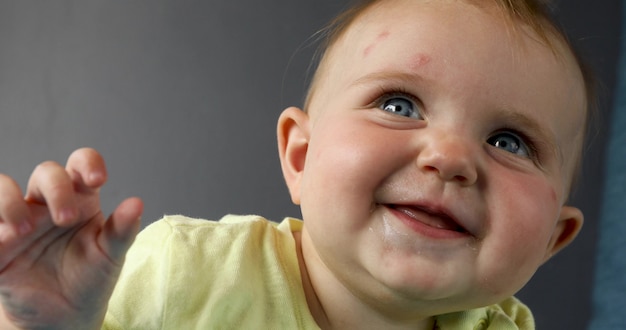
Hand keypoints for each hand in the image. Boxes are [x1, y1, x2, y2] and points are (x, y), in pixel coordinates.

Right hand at [0, 148, 142, 328]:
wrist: (66, 315)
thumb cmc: (91, 277)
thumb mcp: (110, 255)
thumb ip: (122, 230)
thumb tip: (137, 203)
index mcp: (81, 199)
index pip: (80, 165)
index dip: (87, 163)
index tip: (98, 180)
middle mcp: (49, 203)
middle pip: (46, 172)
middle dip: (57, 188)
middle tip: (67, 219)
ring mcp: (20, 220)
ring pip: (4, 188)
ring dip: (10, 202)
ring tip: (24, 230)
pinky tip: (3, 239)